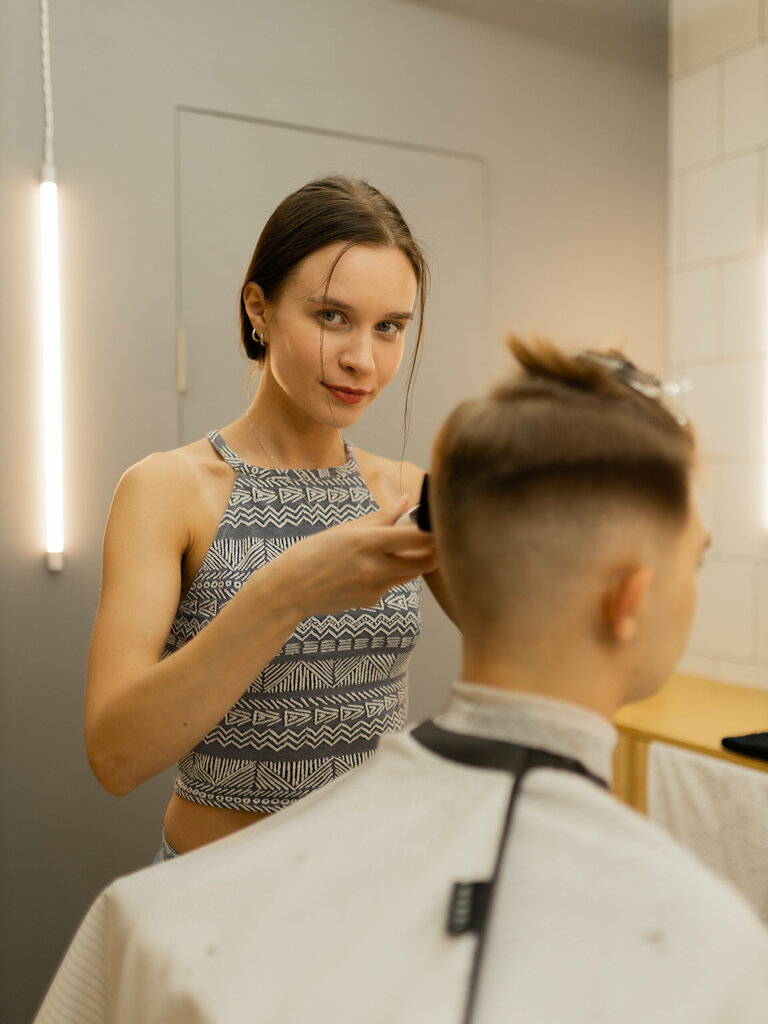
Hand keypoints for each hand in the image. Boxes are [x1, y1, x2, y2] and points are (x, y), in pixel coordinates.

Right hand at [277, 497, 438, 616]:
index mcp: (369, 542)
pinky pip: (390, 585)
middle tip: (434, 540)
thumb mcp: (346, 529)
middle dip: (435, 551)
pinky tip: (364, 570)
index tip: (439, 524)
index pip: (419, 539)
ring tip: (393, 550)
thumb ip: (381, 517)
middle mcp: (376, 567)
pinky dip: (388, 575)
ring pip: (411, 574)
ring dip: (412, 562)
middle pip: (426, 562)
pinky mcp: (372, 601)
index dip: (435, 532)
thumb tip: (406, 502)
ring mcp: (375, 587)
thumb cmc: (315, 552)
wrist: (291, 588)